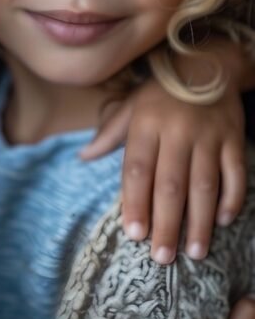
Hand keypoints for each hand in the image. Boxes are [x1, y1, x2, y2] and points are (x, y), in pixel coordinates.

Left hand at [81, 79, 246, 263]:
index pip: (137, 169)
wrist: (207, 61)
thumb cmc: (161, 92)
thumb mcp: (131, 106)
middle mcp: (177, 130)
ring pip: (204, 185)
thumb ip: (110, 134)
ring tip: (196, 252)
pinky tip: (223, 222)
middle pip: (170, 184)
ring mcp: (208, 134)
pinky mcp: (234, 137)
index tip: (134, 234)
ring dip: (200, 222)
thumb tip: (83, 156)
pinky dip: (232, 199)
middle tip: (163, 257)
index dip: (135, 202)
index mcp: (146, 123)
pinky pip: (235, 173)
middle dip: (167, 223)